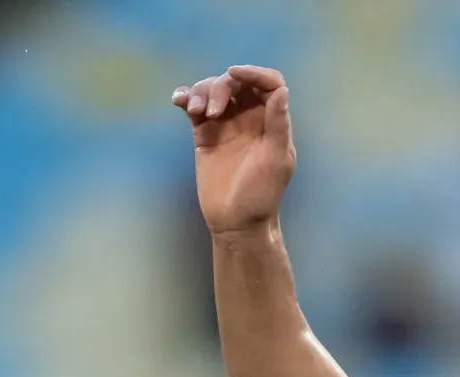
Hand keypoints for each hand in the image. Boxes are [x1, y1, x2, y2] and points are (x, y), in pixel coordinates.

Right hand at [171, 65, 295, 233]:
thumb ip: (278, 125)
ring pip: (213, 90)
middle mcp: (250, 118)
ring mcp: (226, 124)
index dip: (254, 72)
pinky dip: (185, 97)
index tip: (233, 73)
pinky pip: (194, 106)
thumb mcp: (276, 161)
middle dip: (222, 86)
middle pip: (237, 82)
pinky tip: (179, 101)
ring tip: (196, 112)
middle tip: (213, 110)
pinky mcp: (204, 133)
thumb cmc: (261, 196)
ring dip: (201, 92)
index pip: (269, 83)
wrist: (236, 222)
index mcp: (271, 121)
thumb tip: (280, 90)